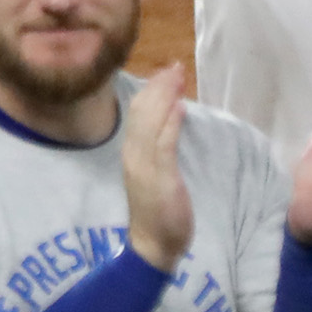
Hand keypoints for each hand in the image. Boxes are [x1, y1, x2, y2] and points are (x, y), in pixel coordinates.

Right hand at [119, 63, 194, 270]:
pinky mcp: (160, 178)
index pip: (137, 113)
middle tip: (174, 66)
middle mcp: (133, 154)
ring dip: (165, 97)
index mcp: (132, 152)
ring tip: (177, 76)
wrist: (153, 245)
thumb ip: (159, 148)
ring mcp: (144, 166)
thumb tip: (170, 119)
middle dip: (158, 87)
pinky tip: (180, 107)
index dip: (150, 90)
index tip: (165, 71)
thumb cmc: (157, 210)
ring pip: (151, 122)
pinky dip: (171, 123)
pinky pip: (163, 145)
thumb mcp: (154, 173)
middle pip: (142, 111)